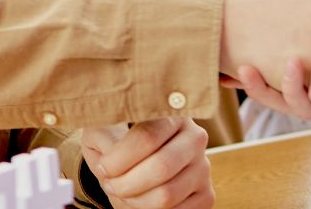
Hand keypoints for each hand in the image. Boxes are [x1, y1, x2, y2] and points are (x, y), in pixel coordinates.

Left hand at [82, 118, 213, 208]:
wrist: (134, 158)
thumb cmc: (116, 139)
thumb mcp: (103, 129)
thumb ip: (105, 136)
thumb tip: (113, 155)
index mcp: (171, 111)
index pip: (147, 136)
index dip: (119, 159)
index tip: (103, 167)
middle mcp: (195, 137)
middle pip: (161, 167)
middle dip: (126, 183)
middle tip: (109, 184)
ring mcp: (203, 167)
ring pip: (168, 194)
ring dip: (135, 200)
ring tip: (122, 192)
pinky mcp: (206, 194)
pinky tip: (140, 200)